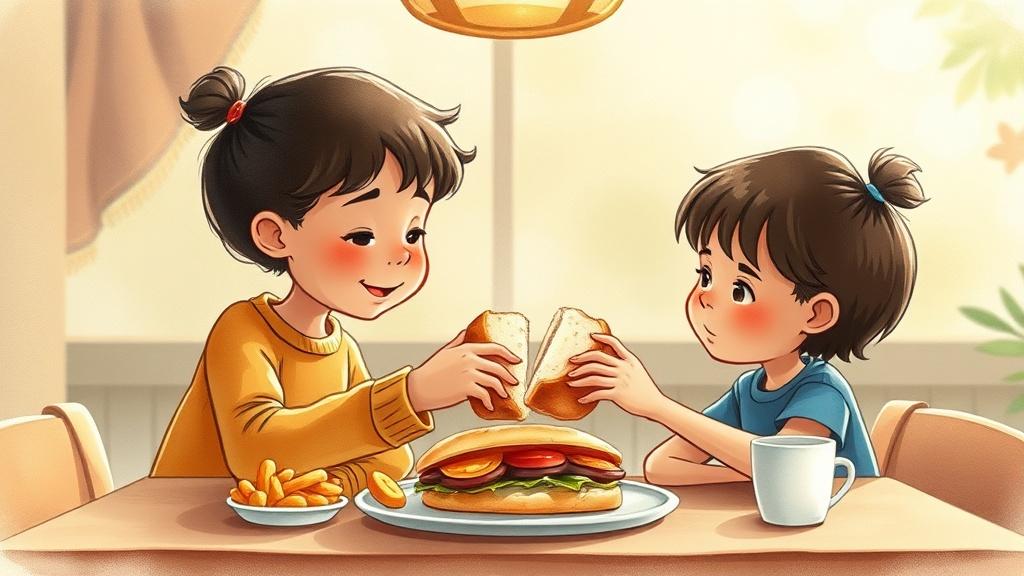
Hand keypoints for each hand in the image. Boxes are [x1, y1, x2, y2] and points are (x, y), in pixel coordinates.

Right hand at [407, 329, 521, 412]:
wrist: (418, 388)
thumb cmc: (430, 371)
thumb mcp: (445, 352)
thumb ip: (458, 341)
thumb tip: (466, 331)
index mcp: (466, 349)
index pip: (494, 348)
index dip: (509, 354)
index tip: (517, 360)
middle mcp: (469, 359)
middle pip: (498, 366)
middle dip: (508, 376)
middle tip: (513, 382)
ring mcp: (468, 373)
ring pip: (494, 381)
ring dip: (501, 390)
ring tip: (503, 396)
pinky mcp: (466, 388)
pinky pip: (485, 395)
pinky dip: (489, 402)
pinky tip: (490, 406)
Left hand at [567, 333, 666, 418]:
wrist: (655, 404)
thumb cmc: (645, 389)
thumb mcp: (637, 371)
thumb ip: (624, 364)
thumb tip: (609, 362)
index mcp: (629, 360)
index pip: (614, 343)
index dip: (602, 337)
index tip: (591, 335)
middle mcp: (624, 368)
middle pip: (598, 358)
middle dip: (581, 359)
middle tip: (571, 361)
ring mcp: (620, 381)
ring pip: (594, 376)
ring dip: (579, 379)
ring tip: (571, 382)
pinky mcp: (618, 394)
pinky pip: (598, 394)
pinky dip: (587, 397)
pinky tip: (581, 399)